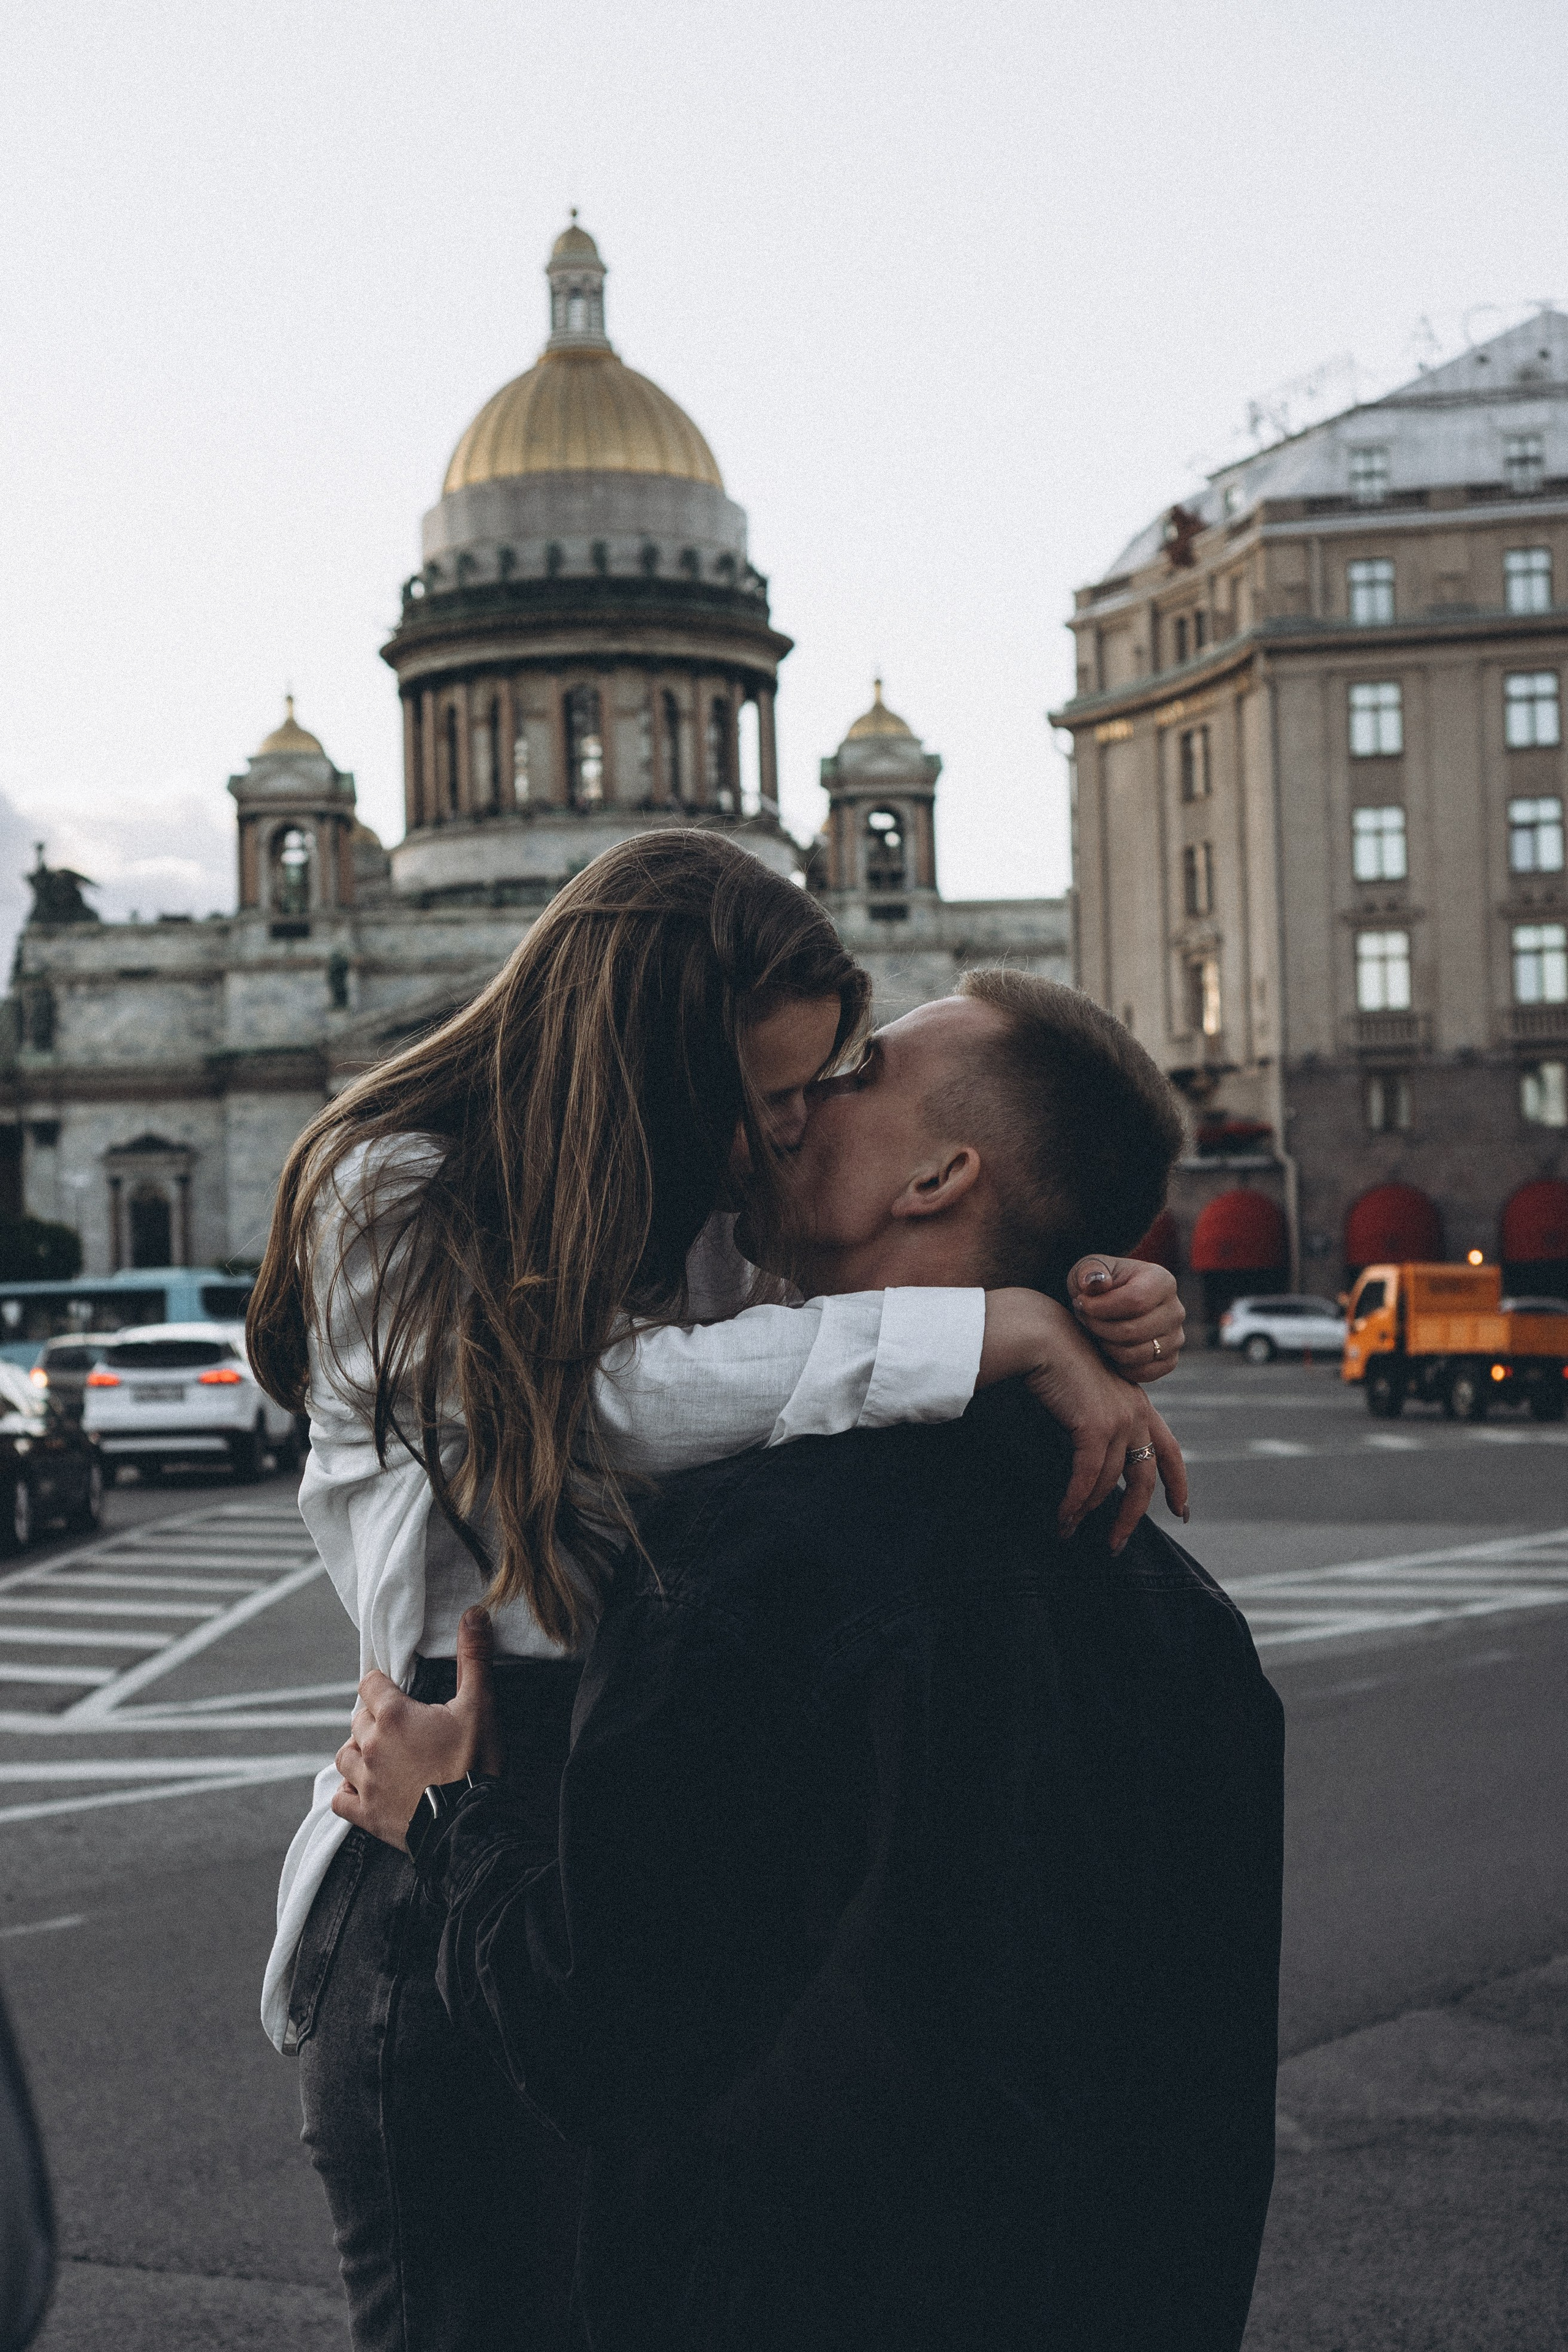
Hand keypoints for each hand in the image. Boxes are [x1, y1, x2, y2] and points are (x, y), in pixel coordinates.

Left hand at [332, 1607, 501, 1849]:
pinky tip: (363, 1789)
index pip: (370, 1684)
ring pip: (344, 1756)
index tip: (398, 1692)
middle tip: (400, 1725)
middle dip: (374, 1718)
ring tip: (379, 1754)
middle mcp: (371, 1746)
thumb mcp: (480, 1705)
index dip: (383, 1685)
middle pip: (357, 1720)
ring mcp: (366, 1782)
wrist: (470, 1826)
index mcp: (393, 1715)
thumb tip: (474, 1613)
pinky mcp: (366, 1815)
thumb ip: (473, 1657)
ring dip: (357, 1752)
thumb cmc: (474, 1763)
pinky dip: (347, 1792)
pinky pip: (340, 1799)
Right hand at [980, 1291, 1188, 1548]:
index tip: (1182, 1510)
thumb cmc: (1054, 1359)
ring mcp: (1120, 1419)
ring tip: (1068, 1529)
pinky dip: (1074, 1502)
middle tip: (1116, 1545)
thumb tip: (1089, 1459)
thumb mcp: (1086, 1392)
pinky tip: (1064, 1518)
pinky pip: (1087, 1479)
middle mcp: (1137, 1412)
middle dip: (1131, 1516)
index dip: (1178, 1483)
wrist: (1040, 1336)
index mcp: (1138, 1403)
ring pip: (1109, 1482)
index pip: (1169, 1449)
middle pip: (1144, 1477)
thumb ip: (1097, 1421)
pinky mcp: (1096, 1427)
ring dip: (1087, 1511)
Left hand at [1067, 1256, 1184, 1383]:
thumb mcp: (1088, 1268)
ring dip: (1106, 1346)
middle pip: (1133, 1330)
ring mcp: (1176, 1338)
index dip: (1101, 1307)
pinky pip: (1143, 1372)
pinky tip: (1107, 1347)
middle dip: (1099, 1328)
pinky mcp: (1170, 1360)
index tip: (1080, 1303)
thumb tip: (1096, 1282)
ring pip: (1136, 1354)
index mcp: (1161, 1281)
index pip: (1135, 1300)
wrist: (1109, 1304)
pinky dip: (1119, 1365)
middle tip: (1084, 1319)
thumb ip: (1090, 1271)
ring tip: (1094, 1331)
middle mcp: (1176, 1310)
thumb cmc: (1098, 1285)